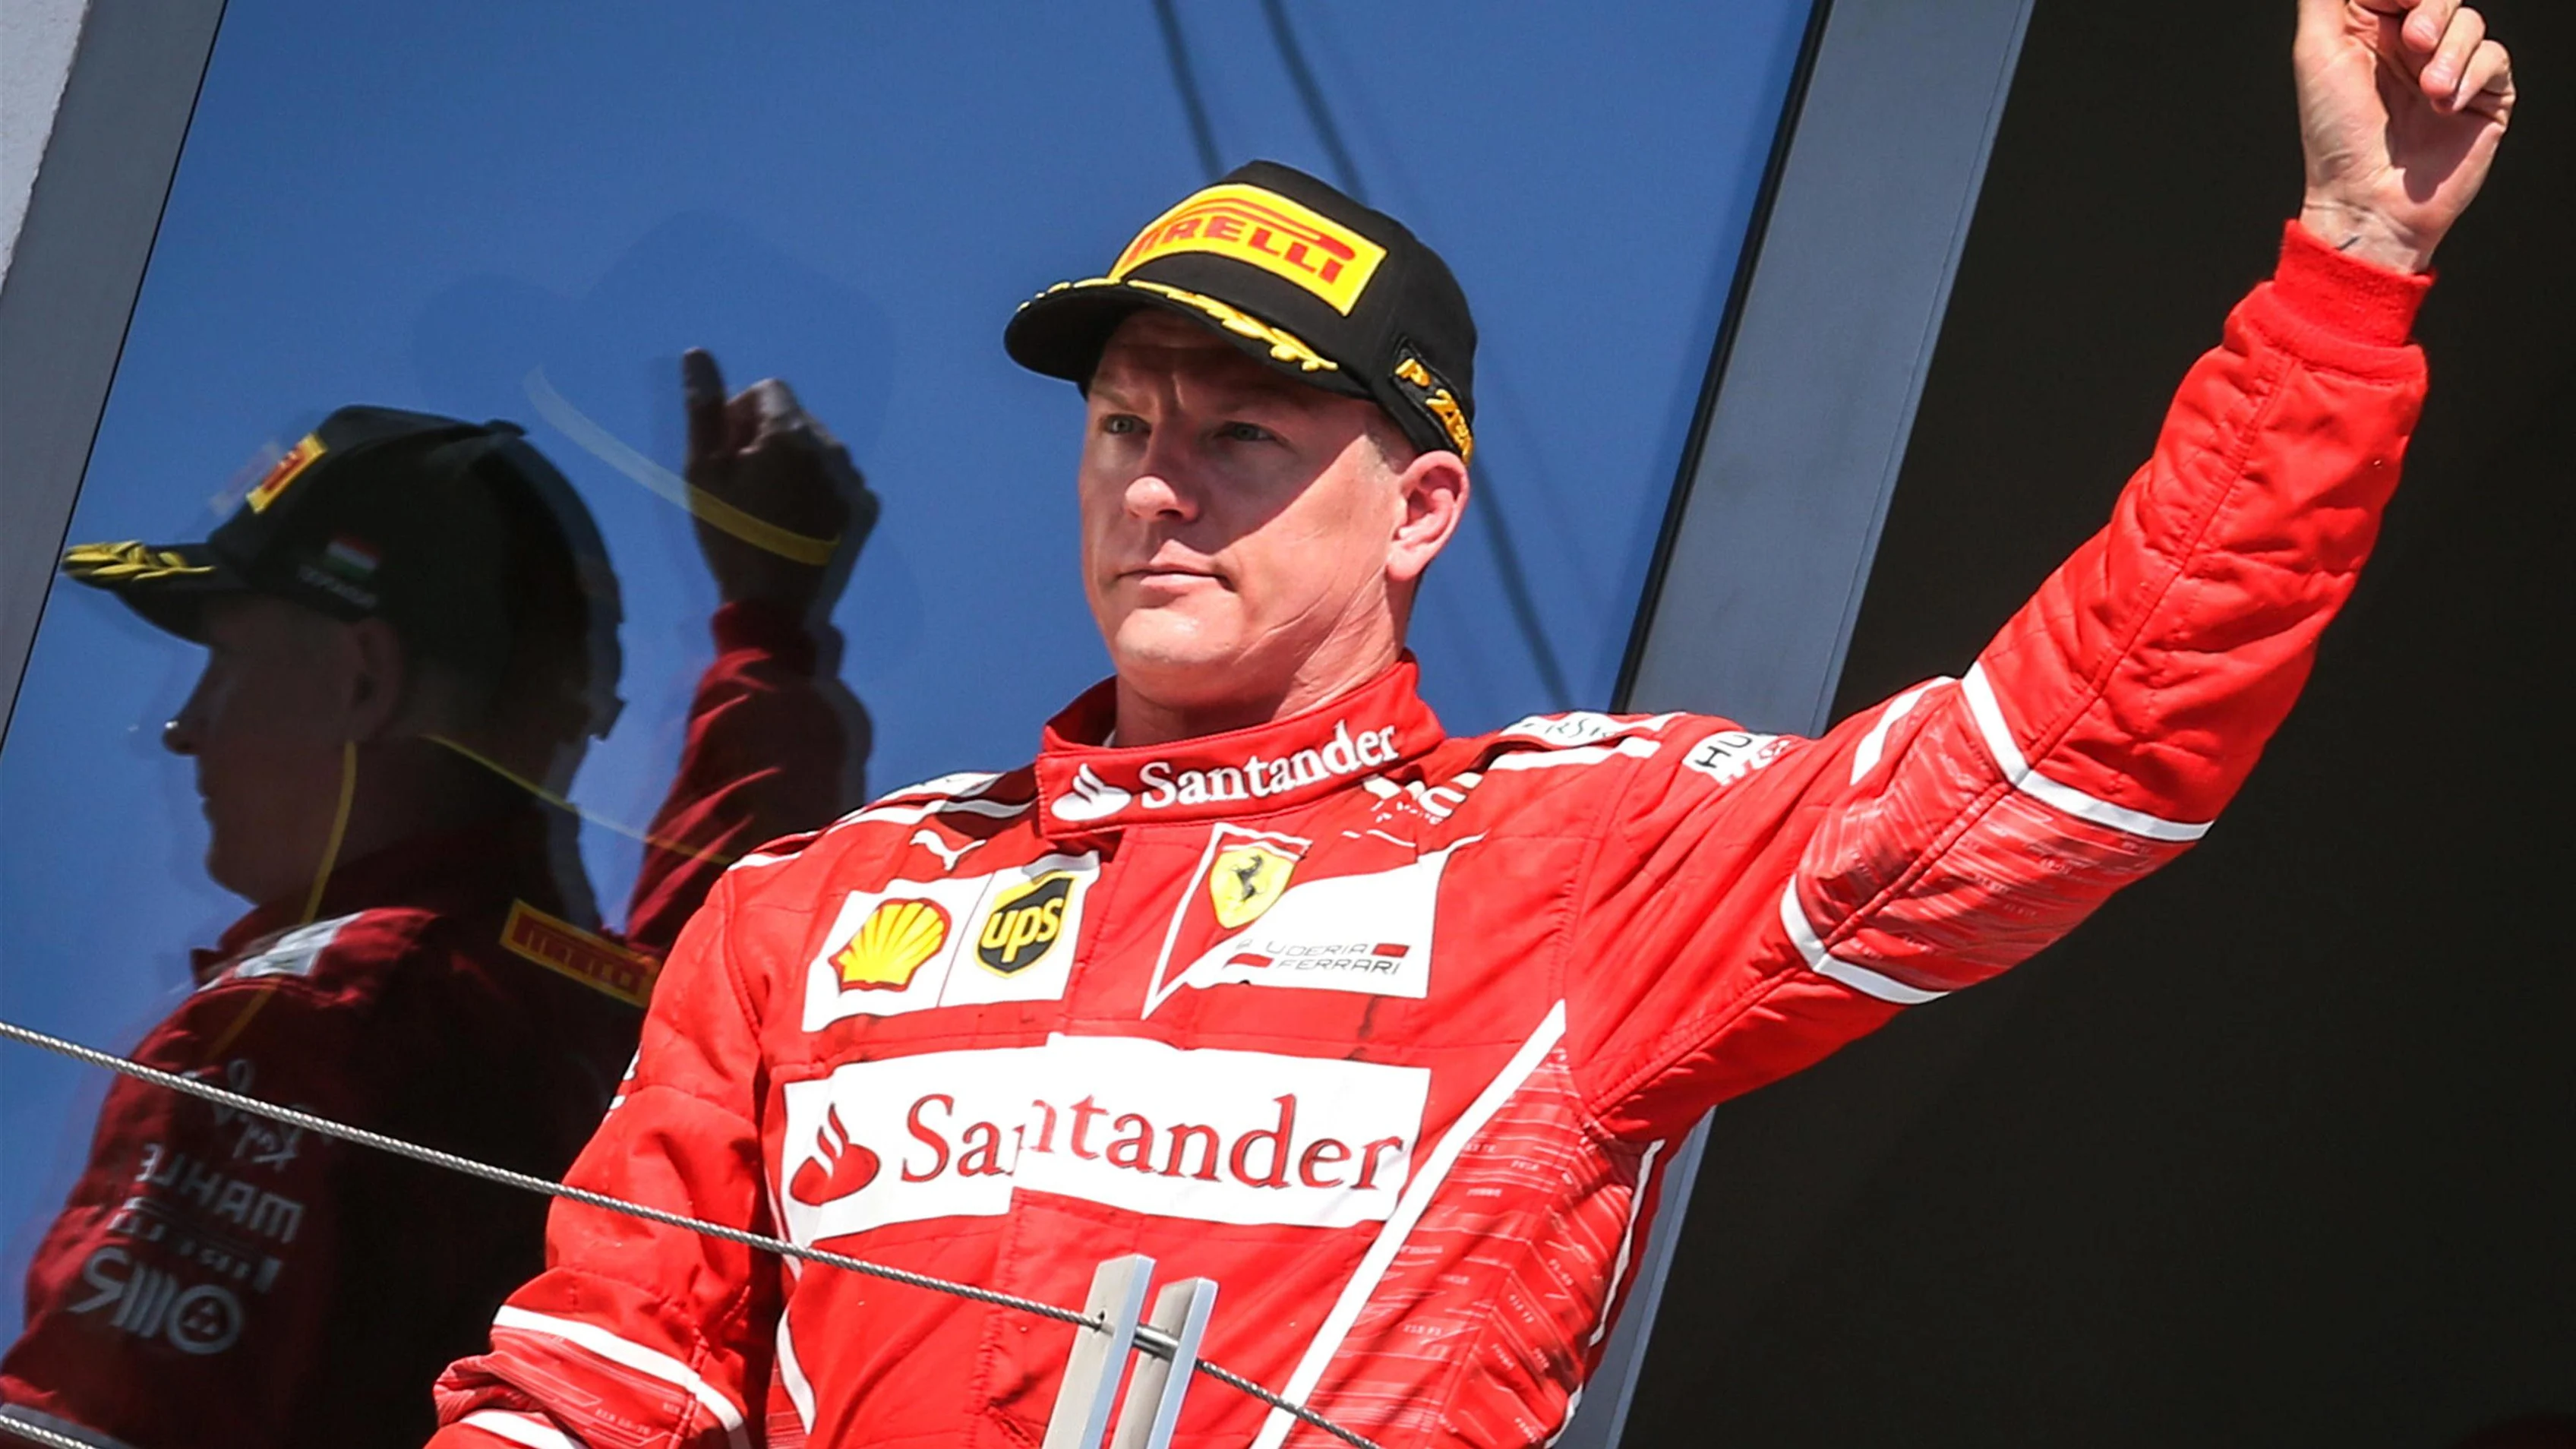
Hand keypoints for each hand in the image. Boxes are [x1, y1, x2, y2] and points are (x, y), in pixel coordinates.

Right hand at [682, 348, 877, 616]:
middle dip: (767, 440)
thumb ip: (705, 409)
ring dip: (794, 464)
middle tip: (746, 488)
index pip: (767, 390)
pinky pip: (838, 481)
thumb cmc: (733, 538)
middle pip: (794, 419)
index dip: (740, 416)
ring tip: (772, 510)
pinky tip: (799, 525)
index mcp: (793, 432)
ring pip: (818, 450)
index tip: (729, 457)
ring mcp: (856, 482)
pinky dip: (818, 490)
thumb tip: (699, 353)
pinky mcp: (867, 511)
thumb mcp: (704, 473)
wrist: (778, 612)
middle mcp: (834, 448)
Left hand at [2295, 0, 2514, 272]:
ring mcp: (2449, 69)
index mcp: (2370, 31)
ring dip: (2449, 52)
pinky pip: (2495, 57)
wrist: (2369, 201)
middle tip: (2414, 40)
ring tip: (2427, 91)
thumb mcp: (2316, 52)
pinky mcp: (2483, 94)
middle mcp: (2412, 47)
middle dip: (2433, 9)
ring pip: (2472, 21)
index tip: (2398, 1)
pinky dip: (2470, 77)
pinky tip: (2444, 105)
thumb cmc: (2336, 136)